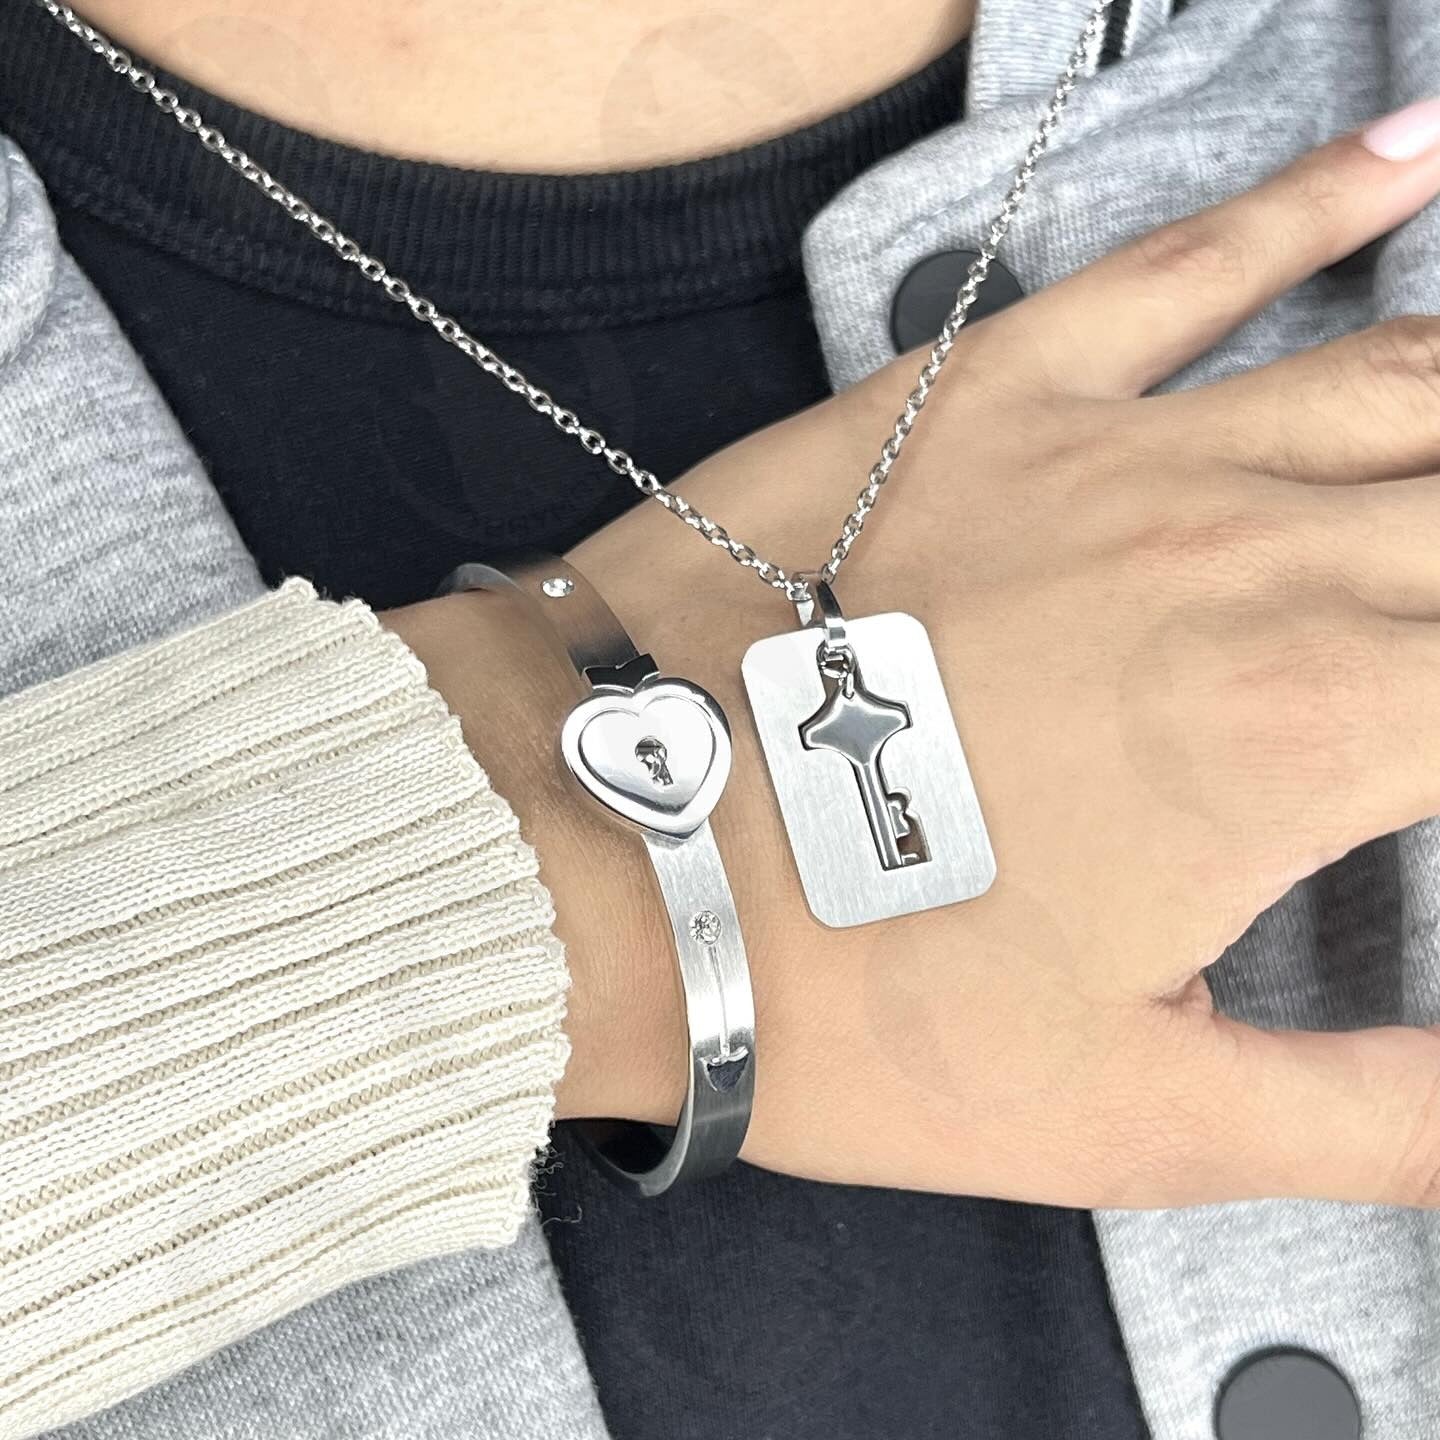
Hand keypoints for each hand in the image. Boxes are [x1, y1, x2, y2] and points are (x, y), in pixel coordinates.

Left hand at [554, 121, 1439, 1209]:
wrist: (610, 857)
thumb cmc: (851, 1002)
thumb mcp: (1132, 1115)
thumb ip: (1374, 1121)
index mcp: (1313, 725)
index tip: (1435, 748)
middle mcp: (1246, 553)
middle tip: (1432, 634)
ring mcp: (1115, 448)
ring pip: (1393, 379)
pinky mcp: (986, 393)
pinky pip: (1182, 266)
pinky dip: (1312, 203)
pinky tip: (1401, 165)